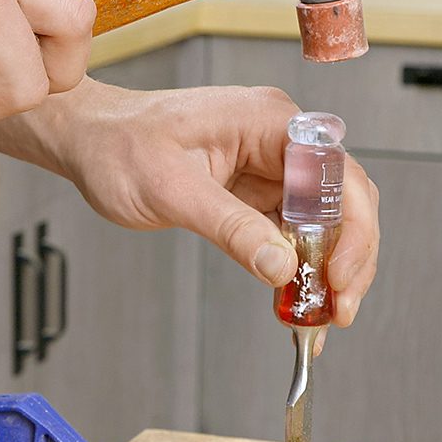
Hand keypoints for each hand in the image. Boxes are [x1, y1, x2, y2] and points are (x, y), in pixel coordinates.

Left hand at [0, 80, 380, 327]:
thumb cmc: (118, 147)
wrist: (89, 142)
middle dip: (348, 259)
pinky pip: (291, 232)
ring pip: (323, 222)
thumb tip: (281, 265)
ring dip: (325, 271)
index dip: (352, 230)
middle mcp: (279, 140)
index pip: (337, 174)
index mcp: (268, 122)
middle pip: (343, 201)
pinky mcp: (255, 191)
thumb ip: (231, 228)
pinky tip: (295, 303)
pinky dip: (297, 268)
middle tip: (337, 313)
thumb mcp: (172, 191)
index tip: (339, 278)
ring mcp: (269, 166)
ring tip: (319, 320)